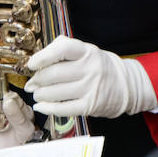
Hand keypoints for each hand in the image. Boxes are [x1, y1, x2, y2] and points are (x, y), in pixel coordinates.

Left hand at [24, 36, 157, 117]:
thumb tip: (39, 57)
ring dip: (40, 94)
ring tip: (37, 94)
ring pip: (56, 92)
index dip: (43, 56)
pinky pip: (64, 108)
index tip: (32, 64)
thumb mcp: (86, 50)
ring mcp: (91, 88)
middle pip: (55, 74)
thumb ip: (64, 48)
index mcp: (87, 52)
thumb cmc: (99, 67)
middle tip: (31, 84)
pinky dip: (48, 108)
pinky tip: (40, 107)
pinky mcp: (90, 105)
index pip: (63, 49)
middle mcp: (90, 68)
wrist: (126, 85)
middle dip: (37, 80)